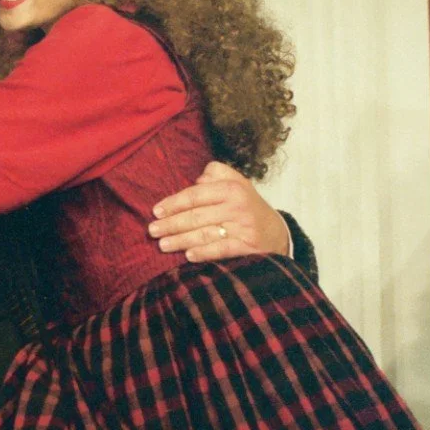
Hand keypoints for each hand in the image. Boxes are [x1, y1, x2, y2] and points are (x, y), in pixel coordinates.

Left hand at [148, 161, 289, 261]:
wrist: (277, 232)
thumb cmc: (246, 206)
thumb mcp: (237, 182)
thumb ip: (217, 173)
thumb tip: (198, 178)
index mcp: (231, 189)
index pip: (195, 195)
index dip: (173, 203)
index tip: (156, 211)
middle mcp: (237, 207)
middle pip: (196, 216)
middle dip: (171, 224)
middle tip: (152, 230)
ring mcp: (243, 228)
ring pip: (205, 234)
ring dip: (181, 240)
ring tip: (162, 245)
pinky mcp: (248, 247)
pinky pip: (222, 250)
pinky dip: (204, 253)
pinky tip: (188, 256)